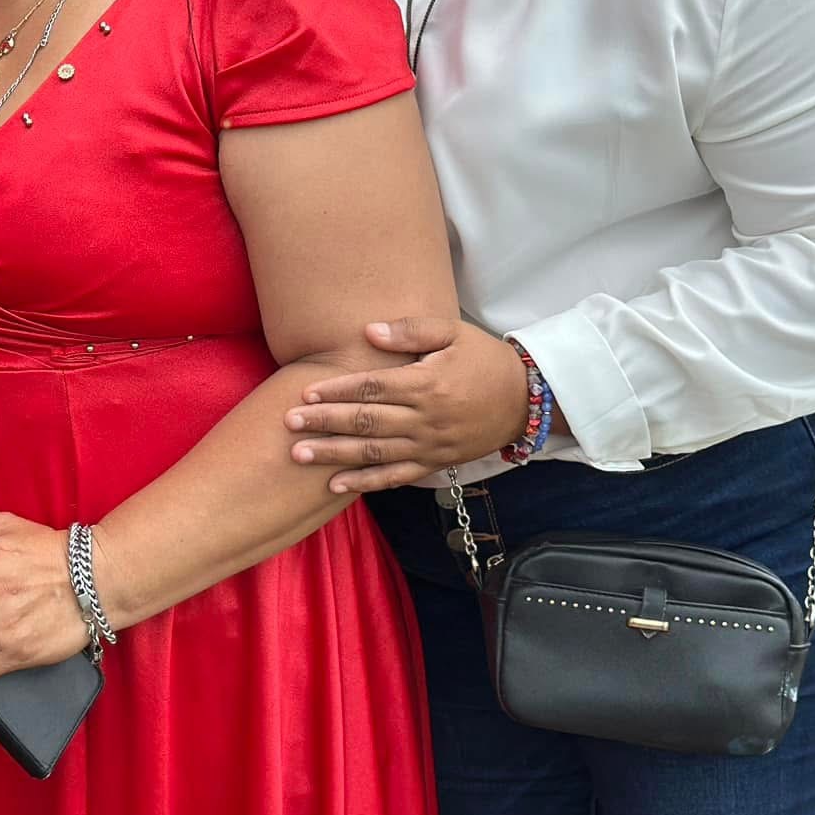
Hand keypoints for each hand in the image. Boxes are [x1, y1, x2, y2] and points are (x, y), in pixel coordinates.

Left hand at [282, 317, 532, 493]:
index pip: (372, 388)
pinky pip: (395, 477)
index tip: (305, 391)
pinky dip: (365, 483)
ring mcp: (429, 446)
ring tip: (298, 454)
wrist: (526, 401)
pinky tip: (335, 484)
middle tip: (288, 423)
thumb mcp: (454, 333)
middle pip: (366, 422)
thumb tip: (368, 331)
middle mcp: (425, 419)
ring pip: (374, 453)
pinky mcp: (435, 463)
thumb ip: (411, 330)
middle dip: (324, 423)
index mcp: (426, 384)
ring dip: (334, 455)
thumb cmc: (485, 360)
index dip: (336, 390)